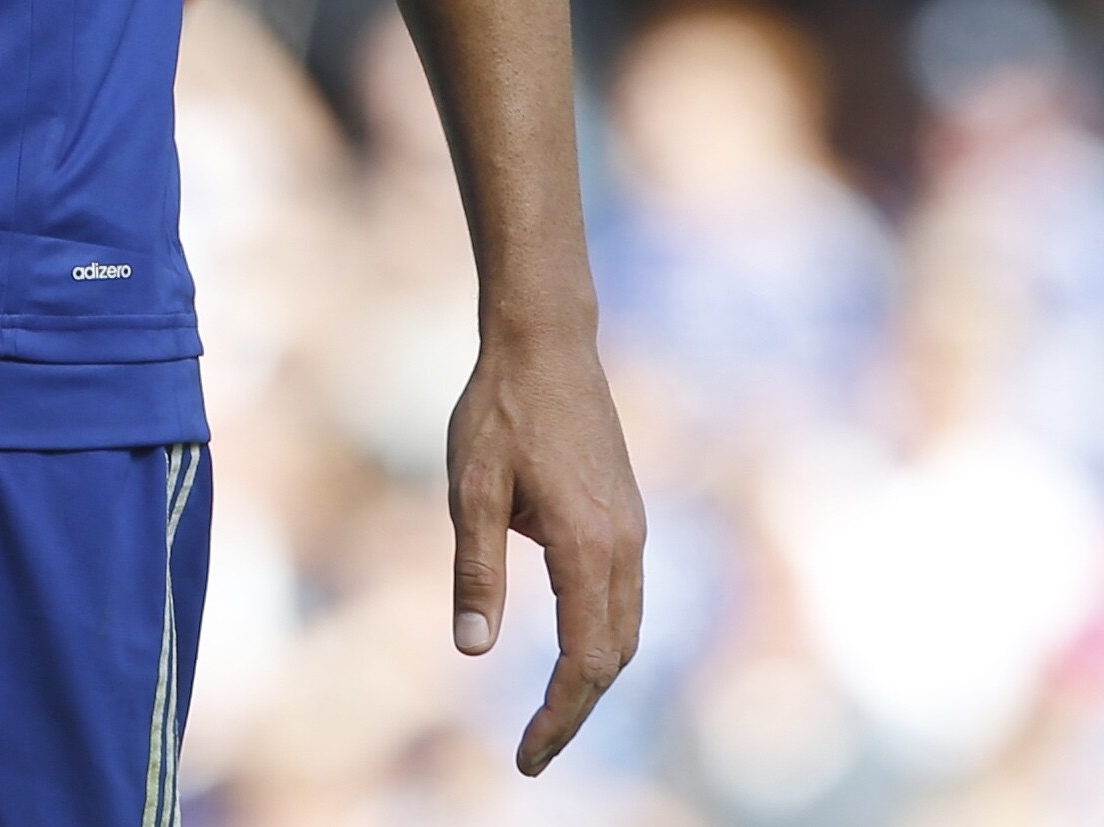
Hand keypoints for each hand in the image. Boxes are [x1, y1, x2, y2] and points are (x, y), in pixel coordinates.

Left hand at [449, 322, 644, 773]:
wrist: (546, 343)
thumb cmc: (499, 409)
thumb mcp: (470, 489)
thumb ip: (475, 571)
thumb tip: (474, 650)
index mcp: (588, 546)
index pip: (586, 661)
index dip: (559, 717)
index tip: (529, 759)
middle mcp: (625, 546)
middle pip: (614, 656)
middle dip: (578, 710)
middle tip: (534, 751)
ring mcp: (634, 530)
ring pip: (627, 629)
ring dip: (594, 677)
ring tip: (550, 713)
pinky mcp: (628, 515)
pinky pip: (625, 597)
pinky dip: (603, 637)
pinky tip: (572, 647)